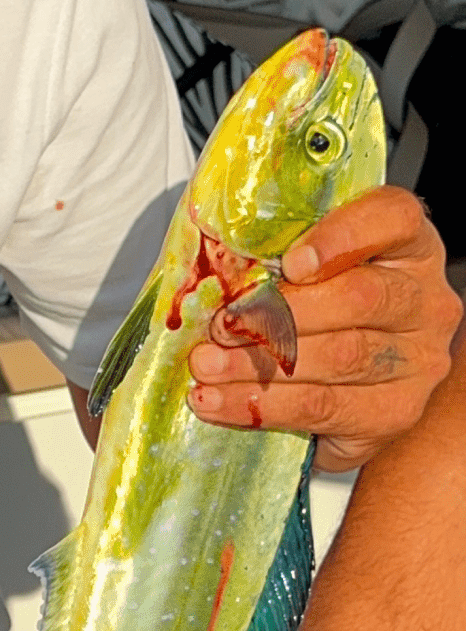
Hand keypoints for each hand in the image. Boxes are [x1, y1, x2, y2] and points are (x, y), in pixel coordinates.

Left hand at [186, 187, 460, 469]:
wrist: (350, 380)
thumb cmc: (314, 304)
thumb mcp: (301, 266)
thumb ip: (273, 256)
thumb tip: (208, 267)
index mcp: (406, 244)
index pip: (392, 219)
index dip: (342, 236)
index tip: (291, 262)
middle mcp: (424, 299)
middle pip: (358, 297)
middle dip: (278, 313)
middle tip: (221, 324)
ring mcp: (417, 360)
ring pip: (338, 357)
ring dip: (259, 363)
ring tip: (206, 365)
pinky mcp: (395, 411)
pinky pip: (323, 408)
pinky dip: (263, 405)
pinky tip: (218, 401)